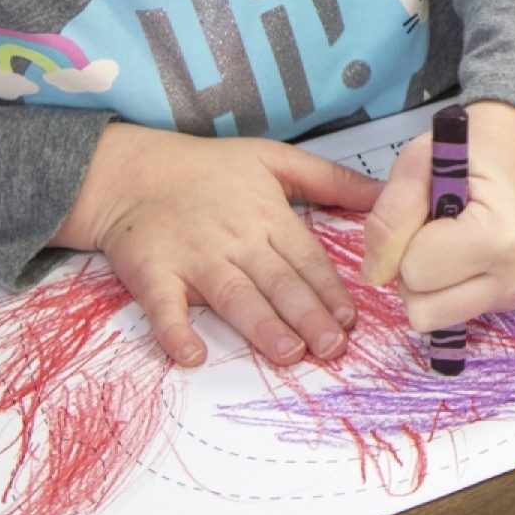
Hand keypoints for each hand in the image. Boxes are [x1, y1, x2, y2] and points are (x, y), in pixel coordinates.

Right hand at [55, 124, 384, 367]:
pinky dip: (175, 331)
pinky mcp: (154, 273)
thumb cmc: (208, 168)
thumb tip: (382, 194)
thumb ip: (331, 178)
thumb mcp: (274, 158)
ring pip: (234, 296)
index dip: (329, 289)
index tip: (350, 319)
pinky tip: (192, 355)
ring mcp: (194, 259)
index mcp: (268, 217)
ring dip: (261, 326)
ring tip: (288, 352)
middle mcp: (236, 241)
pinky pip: (164, 307)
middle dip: (307, 315)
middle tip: (332, 347)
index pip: (306, 258)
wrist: (132, 171)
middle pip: (277, 282)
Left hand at [359, 100, 514, 334]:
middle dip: (412, 269)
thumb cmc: (473, 147)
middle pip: (423, 310)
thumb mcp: (419, 161)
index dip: (404, 239)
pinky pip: (452, 313)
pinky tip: (462, 254)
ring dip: (426, 284)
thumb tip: (373, 276)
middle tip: (432, 227)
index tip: (428, 206)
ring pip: (434, 320)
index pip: (414, 271)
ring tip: (445, 241)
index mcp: (501, 236)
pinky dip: (445, 287)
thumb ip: (390, 215)